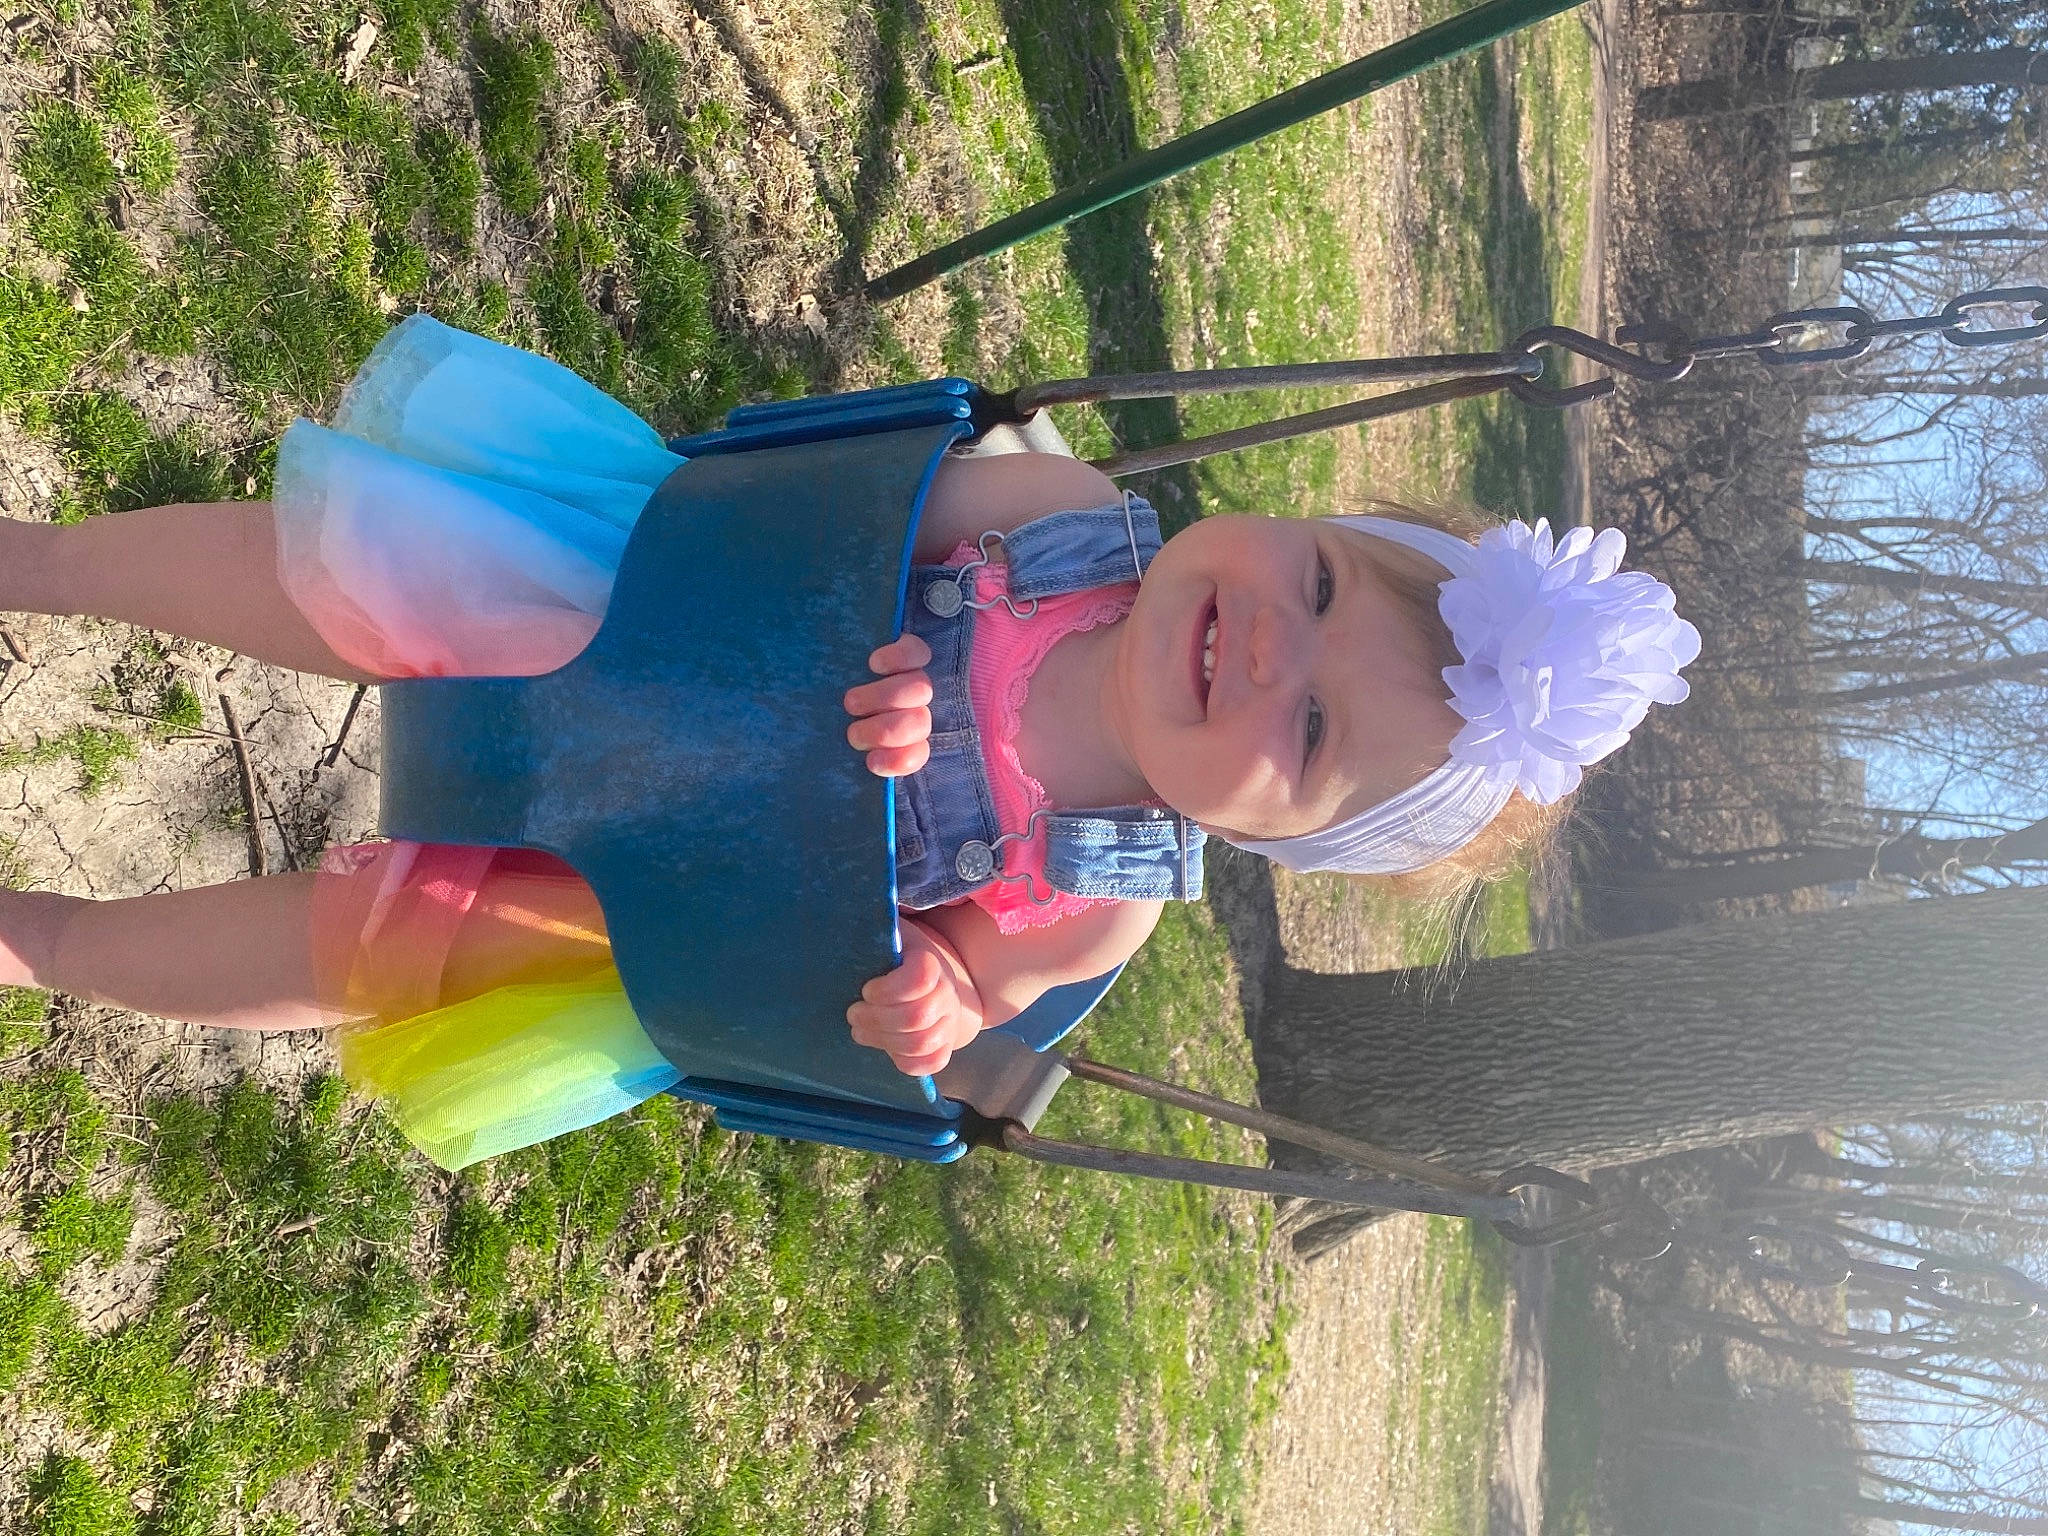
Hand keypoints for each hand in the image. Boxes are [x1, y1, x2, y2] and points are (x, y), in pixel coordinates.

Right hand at [843, 634, 932, 777]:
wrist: (816, 670)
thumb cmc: (829, 720)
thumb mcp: (830, 747)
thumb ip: (840, 766)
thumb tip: (851, 769)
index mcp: (901, 742)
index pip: (915, 755)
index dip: (898, 761)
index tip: (871, 761)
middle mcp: (913, 711)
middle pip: (918, 723)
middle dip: (884, 731)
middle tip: (853, 733)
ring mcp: (913, 681)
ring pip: (918, 690)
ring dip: (883, 698)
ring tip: (851, 704)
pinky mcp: (910, 651)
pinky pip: (916, 653)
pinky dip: (897, 659)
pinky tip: (874, 665)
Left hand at [847, 919, 984, 1075]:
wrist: (937, 982)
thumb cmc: (897, 957)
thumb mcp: (889, 936)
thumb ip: (873, 929)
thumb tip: (840, 912)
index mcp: (930, 962)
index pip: (920, 978)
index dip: (888, 989)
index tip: (866, 989)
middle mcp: (945, 993)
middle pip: (917, 1016)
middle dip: (877, 1019)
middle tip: (854, 1013)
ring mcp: (948, 1022)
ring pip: (921, 1043)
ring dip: (883, 1040)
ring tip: (860, 1030)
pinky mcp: (944, 1047)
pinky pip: (931, 1063)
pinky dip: (905, 1061)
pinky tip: (885, 1047)